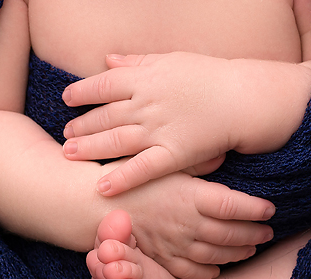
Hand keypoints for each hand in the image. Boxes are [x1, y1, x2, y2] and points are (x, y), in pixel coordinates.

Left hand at [62, 52, 239, 195]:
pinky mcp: (174, 154)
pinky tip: (101, 187)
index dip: (82, 92)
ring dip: (89, 148)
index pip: (104, 84)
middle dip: (81, 125)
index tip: (67, 99)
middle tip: (65, 135)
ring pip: (115, 140)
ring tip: (69, 154)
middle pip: (105, 115)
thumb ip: (137, 62)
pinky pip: (142, 168)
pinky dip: (121, 178)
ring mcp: (159, 130)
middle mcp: (147, 103)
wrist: (246, 97)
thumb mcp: (172, 59)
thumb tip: (108, 59)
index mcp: (146, 78)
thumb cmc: (212, 76)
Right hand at [99, 163, 275, 278]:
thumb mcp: (163, 158)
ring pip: (217, 255)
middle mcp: (188, 224)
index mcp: (192, 196)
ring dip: (238, 252)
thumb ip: (196, 159)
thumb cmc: (128, 174)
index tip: (270, 209)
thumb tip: (222, 152)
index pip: (235, 206)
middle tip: (268, 231)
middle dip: (254, 233)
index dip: (256, 210)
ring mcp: (176, 245)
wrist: (92, 202)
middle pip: (232, 234)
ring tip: (250, 247)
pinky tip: (218, 267)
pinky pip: (192, 272)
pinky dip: (209, 272)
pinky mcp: (162, 259)